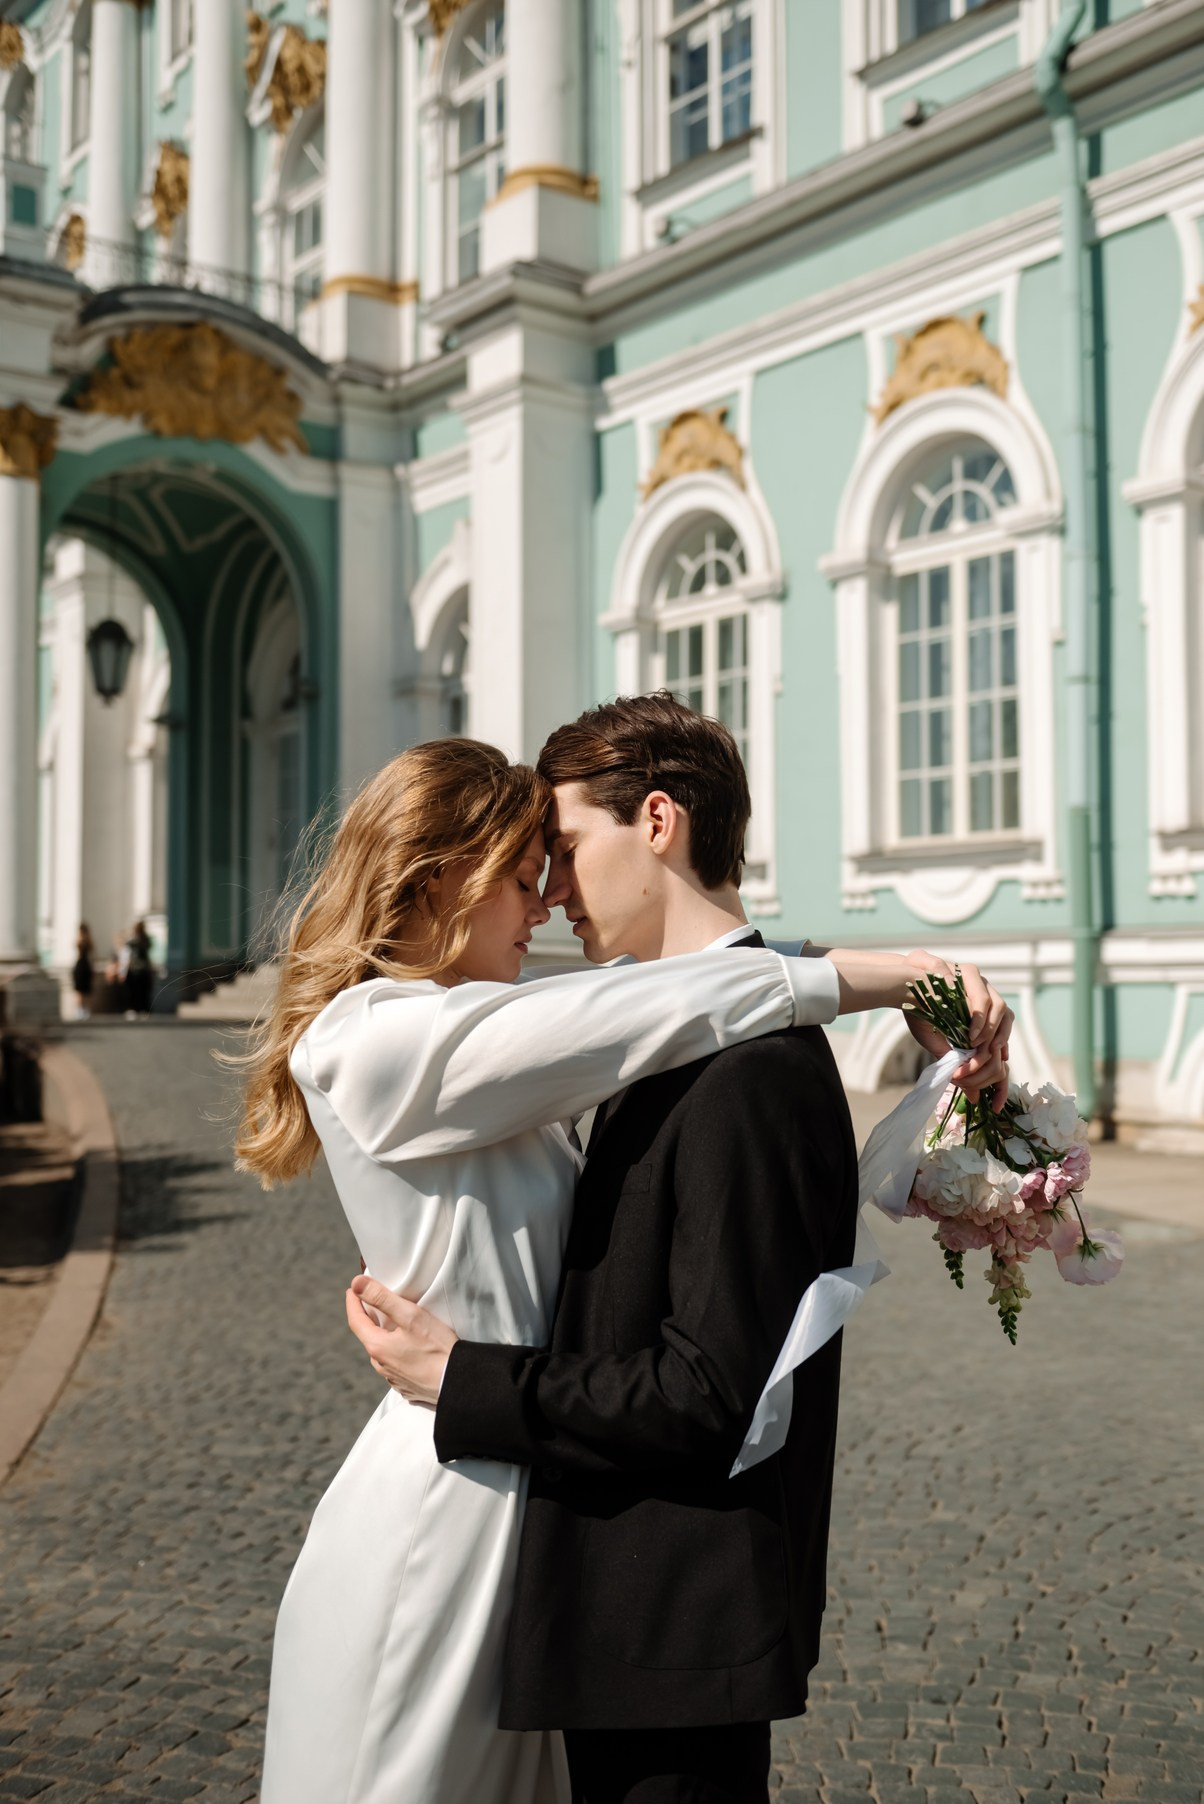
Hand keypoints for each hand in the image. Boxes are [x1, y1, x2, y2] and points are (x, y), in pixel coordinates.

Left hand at [345, 1276, 457, 1407]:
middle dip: (370, 1319)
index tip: (352, 1289)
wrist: (460, 1382)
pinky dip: (397, 1353)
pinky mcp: (407, 1386)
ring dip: (385, 1337)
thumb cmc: (437, 1348)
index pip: (355, 1320)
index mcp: (377, 1347)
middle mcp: (381, 1366)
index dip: (353, 1302)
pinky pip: (396, 1366)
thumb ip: (382, 1298)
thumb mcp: (410, 1316)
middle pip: (369, 1336)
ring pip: (383, 1352)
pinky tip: (410, 1348)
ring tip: (394, 1325)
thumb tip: (357, 1284)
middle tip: (374, 1303)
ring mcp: (394, 1378)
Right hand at [904, 952, 1012, 1112]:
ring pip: (1000, 1007)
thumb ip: (955, 1059)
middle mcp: (983, 994)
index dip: (1004, 1045)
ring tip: (976, 1044)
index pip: (1002, 1028)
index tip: (1000, 1065)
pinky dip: (981, 1018)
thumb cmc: (919, 1012)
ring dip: (991, 1030)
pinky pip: (984, 999)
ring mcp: (978, 982)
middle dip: (1000, 1040)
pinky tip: (972, 1034)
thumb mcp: (938, 1042)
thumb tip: (969, 1088)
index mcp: (980, 1009)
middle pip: (1007, 1017)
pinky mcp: (970, 974)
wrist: (903, 986)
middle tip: (988, 1058)